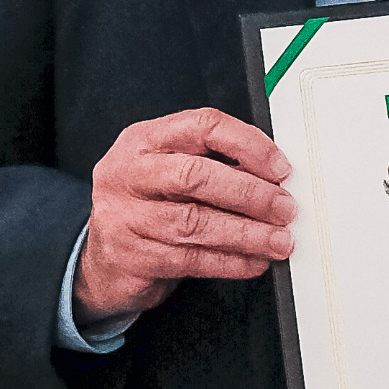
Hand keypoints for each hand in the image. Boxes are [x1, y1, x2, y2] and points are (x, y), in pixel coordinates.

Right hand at [77, 109, 293, 326]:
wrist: (105, 263)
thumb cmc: (150, 209)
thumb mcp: (173, 174)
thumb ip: (217, 168)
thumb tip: (276, 180)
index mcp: (143, 140)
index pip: (201, 125)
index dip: (247, 144)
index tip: (280, 167)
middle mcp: (127, 172)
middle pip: (194, 175)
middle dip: (249, 193)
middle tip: (284, 208)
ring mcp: (124, 216)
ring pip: (194, 222)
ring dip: (246, 233)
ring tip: (279, 240)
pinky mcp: (131, 257)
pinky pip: (190, 259)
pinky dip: (229, 262)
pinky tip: (254, 262)